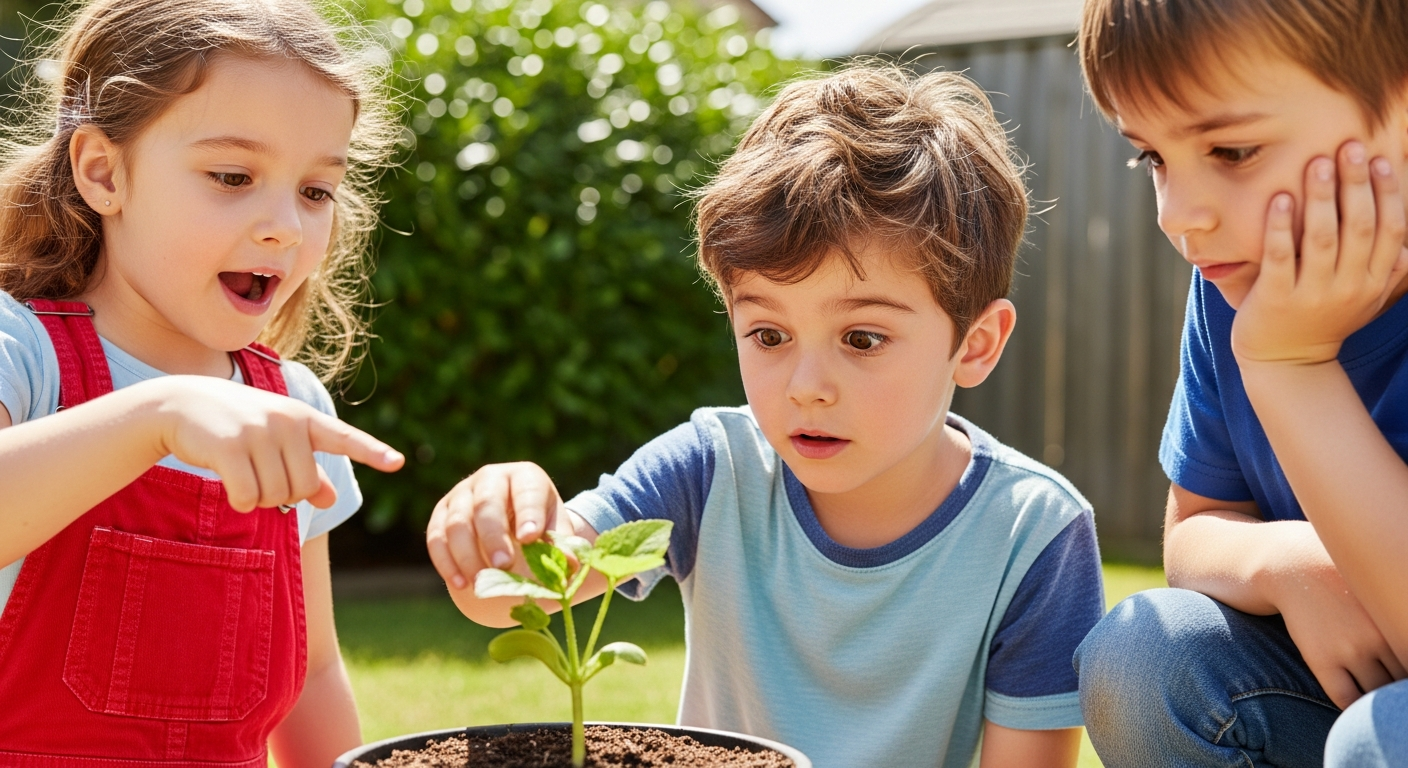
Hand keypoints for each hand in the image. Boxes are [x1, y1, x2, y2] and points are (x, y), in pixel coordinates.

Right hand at [153, 376, 403, 511]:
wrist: (181, 404)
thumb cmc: (236, 425)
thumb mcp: (275, 440)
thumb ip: (306, 470)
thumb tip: (331, 499)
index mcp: (303, 418)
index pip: (343, 437)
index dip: (371, 452)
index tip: (398, 462)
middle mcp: (286, 421)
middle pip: (303, 487)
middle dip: (282, 494)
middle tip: (260, 474)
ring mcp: (258, 432)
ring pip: (276, 495)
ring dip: (258, 498)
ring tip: (242, 471)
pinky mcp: (230, 447)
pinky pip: (248, 498)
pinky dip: (240, 502)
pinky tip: (230, 487)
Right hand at [426, 462, 569, 590]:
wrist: (512, 524)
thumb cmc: (537, 526)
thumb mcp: (555, 530)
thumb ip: (562, 545)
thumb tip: (568, 566)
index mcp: (525, 477)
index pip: (526, 492)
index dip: (528, 514)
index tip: (530, 538)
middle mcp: (491, 477)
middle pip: (487, 504)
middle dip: (494, 536)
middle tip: (504, 565)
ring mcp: (462, 493)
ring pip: (457, 522)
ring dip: (468, 554)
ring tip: (481, 582)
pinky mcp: (442, 513)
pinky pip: (437, 536)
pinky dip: (446, 562)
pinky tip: (460, 583)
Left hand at [1233, 142, 1407, 365]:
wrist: (1286, 362)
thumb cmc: (1325, 320)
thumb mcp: (1366, 299)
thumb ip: (1389, 272)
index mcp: (1374, 281)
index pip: (1391, 229)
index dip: (1389, 192)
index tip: (1382, 158)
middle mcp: (1349, 287)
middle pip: (1359, 227)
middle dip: (1356, 184)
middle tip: (1349, 146)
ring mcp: (1312, 293)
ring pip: (1322, 238)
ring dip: (1321, 197)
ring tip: (1317, 163)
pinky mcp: (1275, 299)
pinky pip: (1280, 256)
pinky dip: (1280, 226)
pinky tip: (1280, 198)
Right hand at [1268, 525, 1407, 708]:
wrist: (1295, 565)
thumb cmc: (1344, 580)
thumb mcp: (1382, 593)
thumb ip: (1398, 617)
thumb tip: (1404, 651)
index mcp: (1398, 619)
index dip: (1406, 676)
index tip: (1394, 668)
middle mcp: (1381, 637)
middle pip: (1401, 681)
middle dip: (1396, 688)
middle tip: (1383, 680)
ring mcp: (1351, 650)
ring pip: (1377, 695)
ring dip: (1378, 702)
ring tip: (1372, 694)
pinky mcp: (1322, 659)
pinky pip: (1347, 698)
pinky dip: (1354, 708)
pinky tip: (1355, 700)